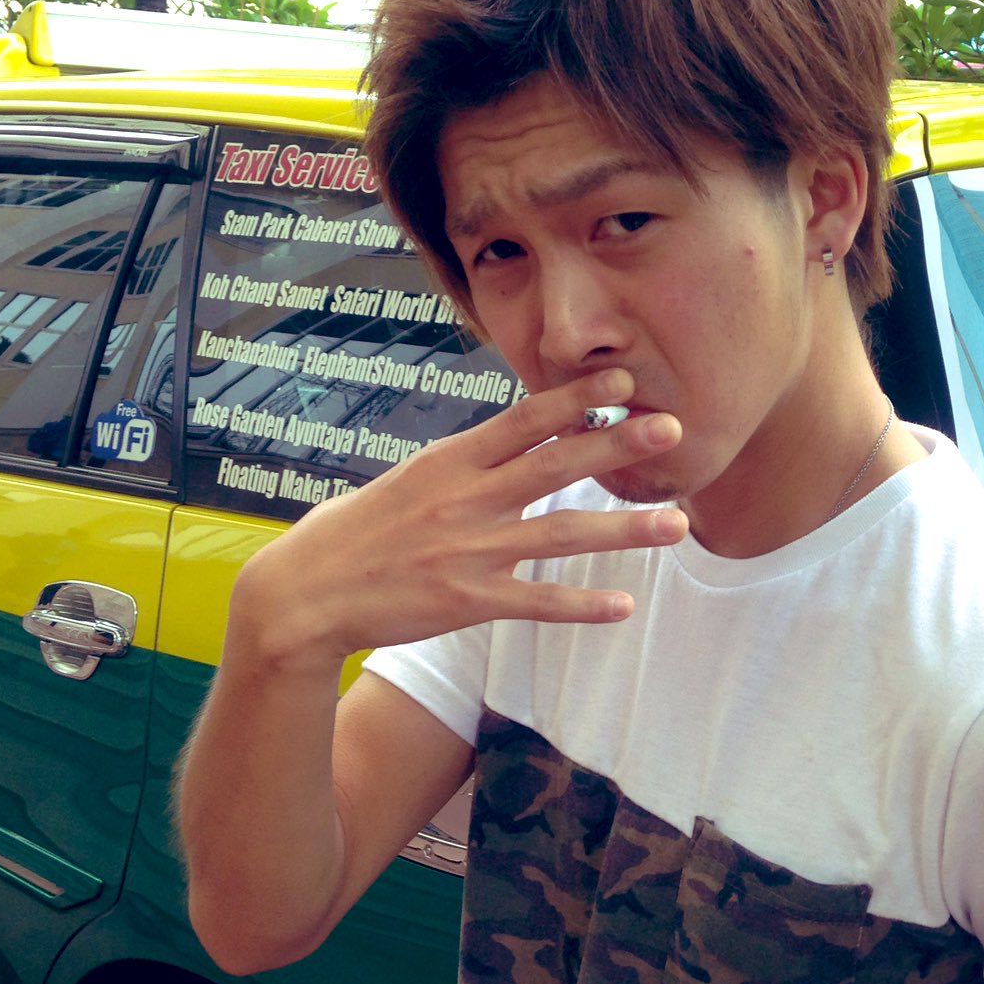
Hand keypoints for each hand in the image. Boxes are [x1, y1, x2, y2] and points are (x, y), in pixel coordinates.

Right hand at [233, 367, 684, 664]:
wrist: (306, 591)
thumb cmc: (359, 530)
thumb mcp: (411, 478)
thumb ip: (468, 462)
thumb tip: (517, 438)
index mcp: (450, 460)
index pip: (523, 419)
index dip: (575, 398)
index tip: (623, 378)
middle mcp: (464, 499)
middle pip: (553, 465)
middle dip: (615, 445)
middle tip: (672, 429)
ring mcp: (468, 551)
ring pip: (559, 535)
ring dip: (622, 530)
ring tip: (677, 524)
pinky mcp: (465, 601)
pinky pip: (534, 602)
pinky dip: (579, 605)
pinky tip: (623, 605)